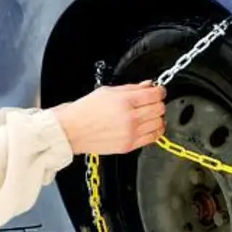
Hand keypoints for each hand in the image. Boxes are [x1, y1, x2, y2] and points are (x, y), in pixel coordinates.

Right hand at [51, 82, 166, 154]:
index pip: (155, 94)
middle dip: (158, 103)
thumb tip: (147, 85)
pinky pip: (153, 138)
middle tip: (151, 102)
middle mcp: (130, 118)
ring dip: (157, 118)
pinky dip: (154, 131)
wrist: (71, 131)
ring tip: (149, 115)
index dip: (159, 90)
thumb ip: (131, 88)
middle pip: (159, 108)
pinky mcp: (129, 146)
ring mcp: (131, 133)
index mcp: (125, 101)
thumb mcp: (107, 91)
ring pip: (159, 123)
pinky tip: (148, 127)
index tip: (158, 90)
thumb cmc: (84, 111)